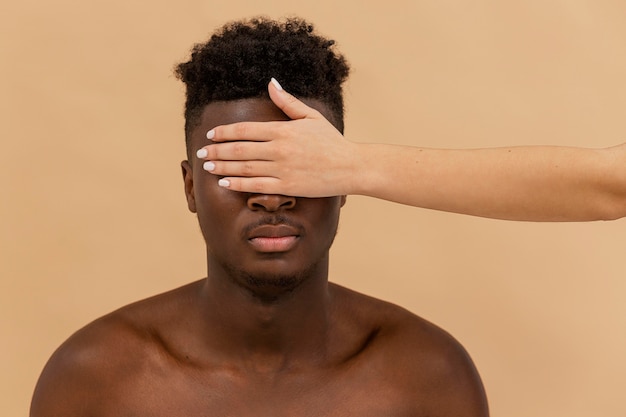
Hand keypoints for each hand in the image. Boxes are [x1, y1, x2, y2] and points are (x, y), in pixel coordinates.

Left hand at [196, 79, 358, 196]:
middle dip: (217, 151)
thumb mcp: (311, 116)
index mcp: (283, 130)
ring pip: (244, 168)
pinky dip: (238, 184)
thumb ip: (287, 102)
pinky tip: (224, 184)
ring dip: (223, 168)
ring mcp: (282, 169)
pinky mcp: (287, 187)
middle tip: (201, 153)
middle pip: (239, 149)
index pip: (245, 130)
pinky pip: (256, 186)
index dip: (224, 132)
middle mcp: (279, 149)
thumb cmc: (331, 141)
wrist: (350, 167)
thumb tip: (271, 83)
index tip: (211, 135)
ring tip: (208, 168)